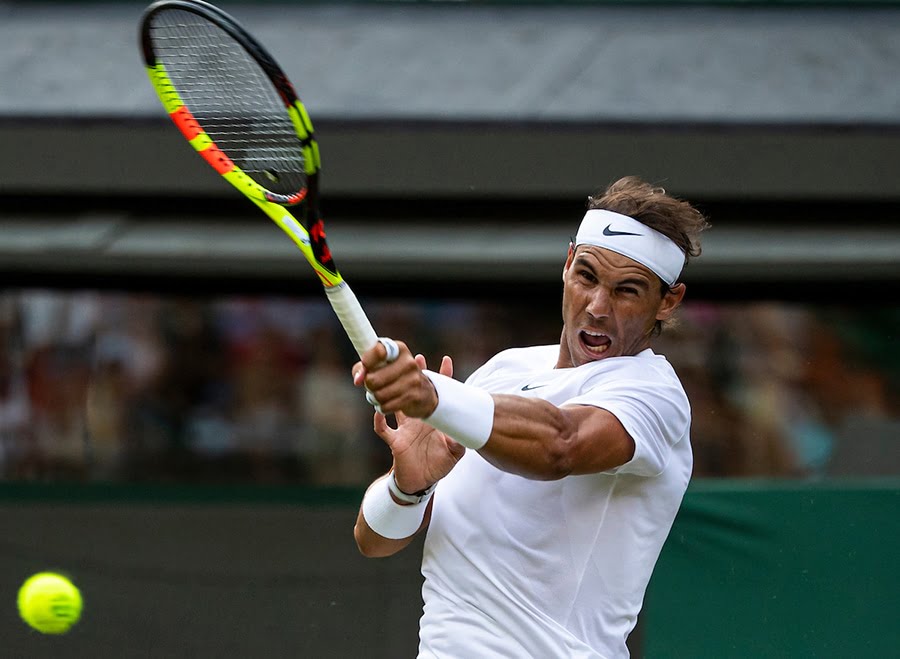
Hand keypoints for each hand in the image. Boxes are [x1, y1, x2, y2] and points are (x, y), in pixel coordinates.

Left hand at [353, 339, 438, 418]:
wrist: (425, 392)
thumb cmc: (395, 375)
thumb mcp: (380, 365)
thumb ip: (363, 368)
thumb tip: (358, 380)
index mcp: (398, 349)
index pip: (377, 351)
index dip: (366, 362)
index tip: (366, 367)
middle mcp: (408, 362)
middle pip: (372, 379)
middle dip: (369, 386)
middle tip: (373, 386)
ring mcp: (413, 379)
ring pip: (379, 395)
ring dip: (376, 398)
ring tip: (381, 394)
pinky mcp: (414, 396)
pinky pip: (386, 406)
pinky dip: (383, 407)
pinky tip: (388, 402)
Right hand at [371, 354, 465, 493]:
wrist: (420, 482)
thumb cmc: (438, 464)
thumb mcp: (454, 452)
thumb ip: (460, 441)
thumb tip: (465, 431)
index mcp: (432, 419)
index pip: (437, 394)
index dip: (442, 378)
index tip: (447, 360)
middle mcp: (417, 420)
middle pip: (414, 392)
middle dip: (414, 376)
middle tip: (416, 359)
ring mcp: (405, 429)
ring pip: (396, 405)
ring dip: (393, 392)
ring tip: (391, 376)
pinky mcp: (396, 442)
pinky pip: (384, 430)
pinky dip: (379, 421)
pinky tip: (378, 412)